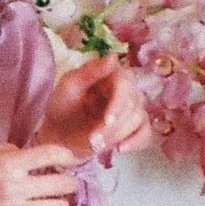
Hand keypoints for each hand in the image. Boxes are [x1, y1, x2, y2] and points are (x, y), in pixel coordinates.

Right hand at [0, 142, 79, 205]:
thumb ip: (7, 150)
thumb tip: (29, 154)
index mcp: (7, 163)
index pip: (51, 155)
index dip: (67, 156)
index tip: (69, 160)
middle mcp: (13, 187)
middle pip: (61, 184)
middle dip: (68, 182)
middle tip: (64, 183)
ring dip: (60, 204)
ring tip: (55, 202)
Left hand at [37, 54, 151, 163]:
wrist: (58, 136)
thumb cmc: (61, 107)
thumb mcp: (69, 86)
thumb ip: (91, 71)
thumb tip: (114, 56)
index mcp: (110, 74)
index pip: (126, 83)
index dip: (119, 103)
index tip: (106, 121)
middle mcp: (125, 89)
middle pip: (134, 103)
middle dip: (114, 126)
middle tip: (93, 139)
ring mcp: (131, 108)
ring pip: (139, 119)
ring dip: (117, 135)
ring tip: (95, 145)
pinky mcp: (133, 128)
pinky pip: (145, 133)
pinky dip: (136, 142)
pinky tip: (121, 149)